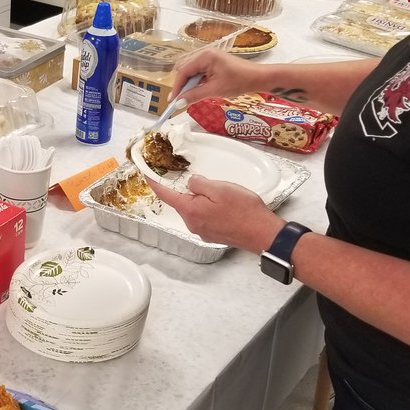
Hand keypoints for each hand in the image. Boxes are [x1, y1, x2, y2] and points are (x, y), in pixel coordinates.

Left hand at [147, 174, 282, 252]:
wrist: (262, 233)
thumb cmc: (243, 210)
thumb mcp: (220, 188)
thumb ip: (199, 183)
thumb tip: (190, 183)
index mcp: (190, 211)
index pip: (166, 195)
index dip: (155, 183)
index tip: (147, 174)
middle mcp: (192, 224)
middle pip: (182, 202)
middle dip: (190, 190)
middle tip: (207, 181)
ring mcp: (202, 231)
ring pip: (195, 209)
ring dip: (203, 199)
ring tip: (223, 194)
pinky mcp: (212, 234)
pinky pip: (205, 216)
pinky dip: (210, 208)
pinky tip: (226, 205)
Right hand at [167, 47, 268, 106]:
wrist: (258, 77)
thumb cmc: (240, 81)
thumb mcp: (215, 90)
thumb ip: (195, 95)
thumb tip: (179, 103)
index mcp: (205, 56)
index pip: (183, 71)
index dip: (176, 87)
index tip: (172, 102)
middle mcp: (204, 53)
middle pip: (183, 68)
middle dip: (181, 84)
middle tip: (180, 100)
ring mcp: (208, 56)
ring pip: (189, 70)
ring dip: (188, 83)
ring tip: (188, 96)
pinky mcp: (212, 61)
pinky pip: (197, 70)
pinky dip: (195, 81)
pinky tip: (197, 90)